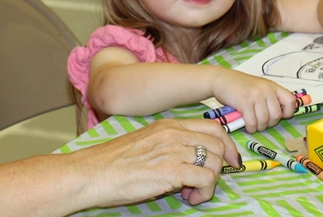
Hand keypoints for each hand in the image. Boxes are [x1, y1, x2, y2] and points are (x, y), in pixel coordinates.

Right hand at [80, 118, 238, 207]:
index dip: (227, 144)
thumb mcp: (145, 143)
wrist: (93, 173)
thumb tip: (189, 160)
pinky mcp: (171, 170)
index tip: (229, 160)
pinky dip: (203, 192)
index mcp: (167, 125)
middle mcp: (173, 134)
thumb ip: (169, 145)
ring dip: (210, 182)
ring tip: (192, 192)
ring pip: (215, 162)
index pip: (212, 126)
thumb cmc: (114, 163)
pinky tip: (187, 197)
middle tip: (206, 183)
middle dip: (221, 166)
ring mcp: (173, 150)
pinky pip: (206, 179)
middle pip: (219, 144)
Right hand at [211, 71, 297, 132]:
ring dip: (259, 127)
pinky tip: (247, 126)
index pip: (290, 101)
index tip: (281, 116)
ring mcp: (255, 96)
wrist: (220, 79)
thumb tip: (279, 114)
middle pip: (276, 115)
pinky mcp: (245, 103)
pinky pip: (252, 122)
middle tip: (261, 122)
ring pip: (264, 121)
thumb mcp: (258, 86)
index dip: (288, 112)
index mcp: (271, 85)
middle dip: (269, 123)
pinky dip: (250, 128)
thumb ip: (268, 96)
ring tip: (253, 124)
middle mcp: (265, 90)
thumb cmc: (238, 85)